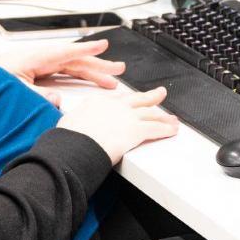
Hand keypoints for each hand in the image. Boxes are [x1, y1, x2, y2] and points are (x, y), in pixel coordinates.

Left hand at [0, 38, 125, 89]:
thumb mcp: (14, 89)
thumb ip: (37, 95)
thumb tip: (58, 100)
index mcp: (35, 57)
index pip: (66, 52)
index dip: (86, 50)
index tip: (103, 46)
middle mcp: (40, 59)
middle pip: (74, 60)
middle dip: (98, 65)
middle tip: (118, 69)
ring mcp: (40, 65)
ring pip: (71, 67)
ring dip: (91, 73)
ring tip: (110, 81)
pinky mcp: (37, 73)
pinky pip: (63, 73)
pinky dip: (78, 76)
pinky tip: (88, 83)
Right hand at [56, 87, 178, 165]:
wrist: (76, 145)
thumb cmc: (69, 139)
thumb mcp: (67, 123)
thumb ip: (73, 122)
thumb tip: (69, 127)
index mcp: (97, 102)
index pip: (116, 97)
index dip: (127, 98)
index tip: (131, 98)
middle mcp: (114, 106)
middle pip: (137, 99)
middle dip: (150, 97)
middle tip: (159, 94)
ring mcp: (127, 116)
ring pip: (150, 113)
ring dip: (163, 116)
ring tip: (171, 119)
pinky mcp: (136, 129)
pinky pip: (156, 127)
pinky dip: (166, 129)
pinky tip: (172, 130)